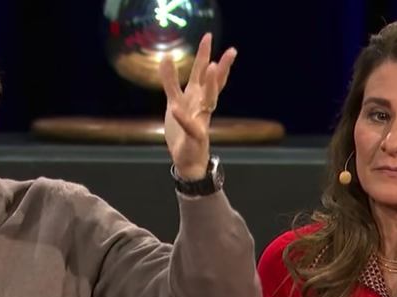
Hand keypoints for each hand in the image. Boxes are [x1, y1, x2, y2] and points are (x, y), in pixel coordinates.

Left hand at [159, 32, 236, 179]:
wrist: (187, 160)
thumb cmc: (182, 131)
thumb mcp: (174, 102)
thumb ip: (170, 82)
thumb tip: (166, 57)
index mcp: (198, 98)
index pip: (205, 74)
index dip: (206, 55)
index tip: (208, 36)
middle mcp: (203, 107)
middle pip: (214, 84)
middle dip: (221, 67)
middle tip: (231, 51)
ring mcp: (201, 120)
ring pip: (210, 101)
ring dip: (212, 85)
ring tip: (213, 69)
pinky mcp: (195, 136)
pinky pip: (189, 125)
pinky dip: (183, 118)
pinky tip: (177, 109)